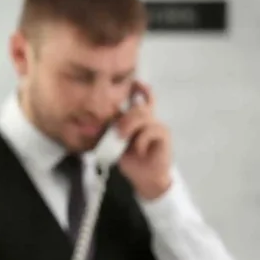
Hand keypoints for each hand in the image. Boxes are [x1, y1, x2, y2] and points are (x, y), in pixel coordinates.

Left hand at [114, 81, 172, 199]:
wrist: (144, 177)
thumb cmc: (130, 160)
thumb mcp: (116, 143)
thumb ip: (111, 130)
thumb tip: (95, 121)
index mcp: (138, 120)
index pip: (143, 99)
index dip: (141, 89)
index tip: (135, 82)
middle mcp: (149, 120)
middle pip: (138, 108)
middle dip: (124, 118)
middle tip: (117, 133)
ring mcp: (157, 126)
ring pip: (143, 116)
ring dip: (129, 127)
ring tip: (123, 140)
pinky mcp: (164, 135)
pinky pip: (151, 130)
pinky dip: (141, 140)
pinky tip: (139, 150)